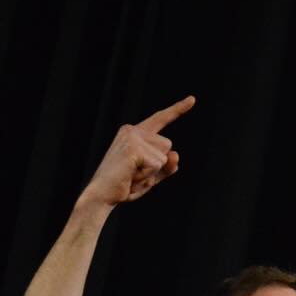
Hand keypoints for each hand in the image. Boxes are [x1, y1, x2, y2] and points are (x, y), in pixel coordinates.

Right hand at [74, 95, 194, 210]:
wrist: (102, 195)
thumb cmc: (125, 185)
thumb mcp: (152, 175)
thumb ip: (167, 166)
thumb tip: (176, 155)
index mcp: (134, 132)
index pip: (160, 119)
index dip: (177, 109)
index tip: (193, 99)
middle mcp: (132, 130)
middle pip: (167, 144)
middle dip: (158, 165)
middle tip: (135, 174)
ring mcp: (132, 138)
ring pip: (164, 156)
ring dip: (153, 172)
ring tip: (132, 175)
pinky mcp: (133, 149)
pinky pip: (158, 164)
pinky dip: (148, 176)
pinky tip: (131, 177)